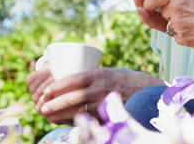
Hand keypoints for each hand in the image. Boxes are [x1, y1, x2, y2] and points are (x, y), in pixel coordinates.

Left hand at [32, 67, 162, 124]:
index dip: (58, 85)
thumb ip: (97, 76)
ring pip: (77, 110)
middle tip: (42, 107)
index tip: (46, 90)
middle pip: (73, 97)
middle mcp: (101, 88)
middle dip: (54, 103)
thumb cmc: (132, 80)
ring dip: (60, 114)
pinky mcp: (108, 114)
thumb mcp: (114, 72)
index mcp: (101, 74)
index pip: (74, 79)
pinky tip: (64, 121)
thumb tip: (77, 79)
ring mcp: (105, 103)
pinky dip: (73, 121)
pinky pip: (87, 119)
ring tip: (48, 115)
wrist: (151, 93)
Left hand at [141, 0, 193, 53]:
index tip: (150, 2)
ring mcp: (179, 25)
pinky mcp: (184, 40)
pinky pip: (177, 36)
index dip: (149, 0)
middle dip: (169, 10)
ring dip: (176, 21)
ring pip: (169, 23)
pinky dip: (184, 32)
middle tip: (186, 8)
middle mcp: (176, 7)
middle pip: (162, 10)